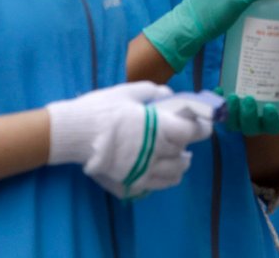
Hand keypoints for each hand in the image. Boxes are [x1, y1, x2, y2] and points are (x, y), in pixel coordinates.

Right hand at [46, 81, 212, 198]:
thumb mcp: (128, 92)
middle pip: (184, 154)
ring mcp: (144, 170)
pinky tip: (162, 171)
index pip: (192, 132)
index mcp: (159, 127)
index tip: (204, 125)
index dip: (201, 128)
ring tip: (180, 158)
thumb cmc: (101, 109)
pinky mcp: (131, 182)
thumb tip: (168, 94)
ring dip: (180, 164)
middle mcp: (156, 151)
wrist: (74, 132)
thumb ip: (152, 92)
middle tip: (185, 138)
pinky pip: (157, 185)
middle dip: (188, 145)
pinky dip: (165, 179)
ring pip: (174, 173)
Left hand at [218, 80, 278, 136]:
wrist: (268, 80)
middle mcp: (256, 124)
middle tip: (248, 99)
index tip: (270, 107)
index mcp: (273, 122)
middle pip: (250, 127)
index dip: (270, 120)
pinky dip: (219, 101)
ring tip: (233, 96)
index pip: (272, 127)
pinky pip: (221, 111)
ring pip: (234, 123)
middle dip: (248, 115)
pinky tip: (219, 88)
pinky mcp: (228, 110)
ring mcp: (240, 119)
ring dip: (232, 112)